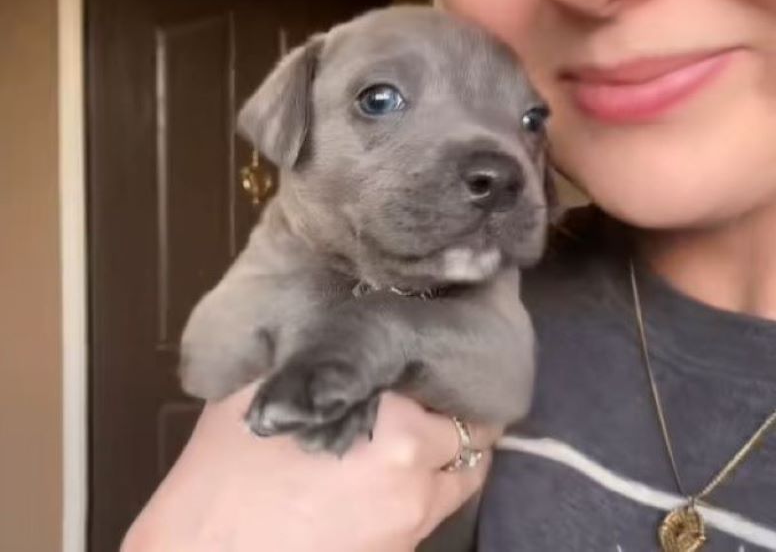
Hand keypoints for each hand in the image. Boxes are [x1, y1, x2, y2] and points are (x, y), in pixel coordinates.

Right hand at [121, 383, 500, 551]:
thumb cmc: (227, 468)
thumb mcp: (270, 386)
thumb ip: (319, 352)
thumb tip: (339, 320)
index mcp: (396, 431)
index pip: (460, 399)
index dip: (449, 380)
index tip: (438, 368)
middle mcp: (416, 484)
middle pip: (472, 446)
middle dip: (458, 421)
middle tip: (433, 402)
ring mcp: (407, 532)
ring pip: (457, 487)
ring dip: (444, 461)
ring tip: (413, 441)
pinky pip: (424, 519)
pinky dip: (418, 495)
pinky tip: (380, 482)